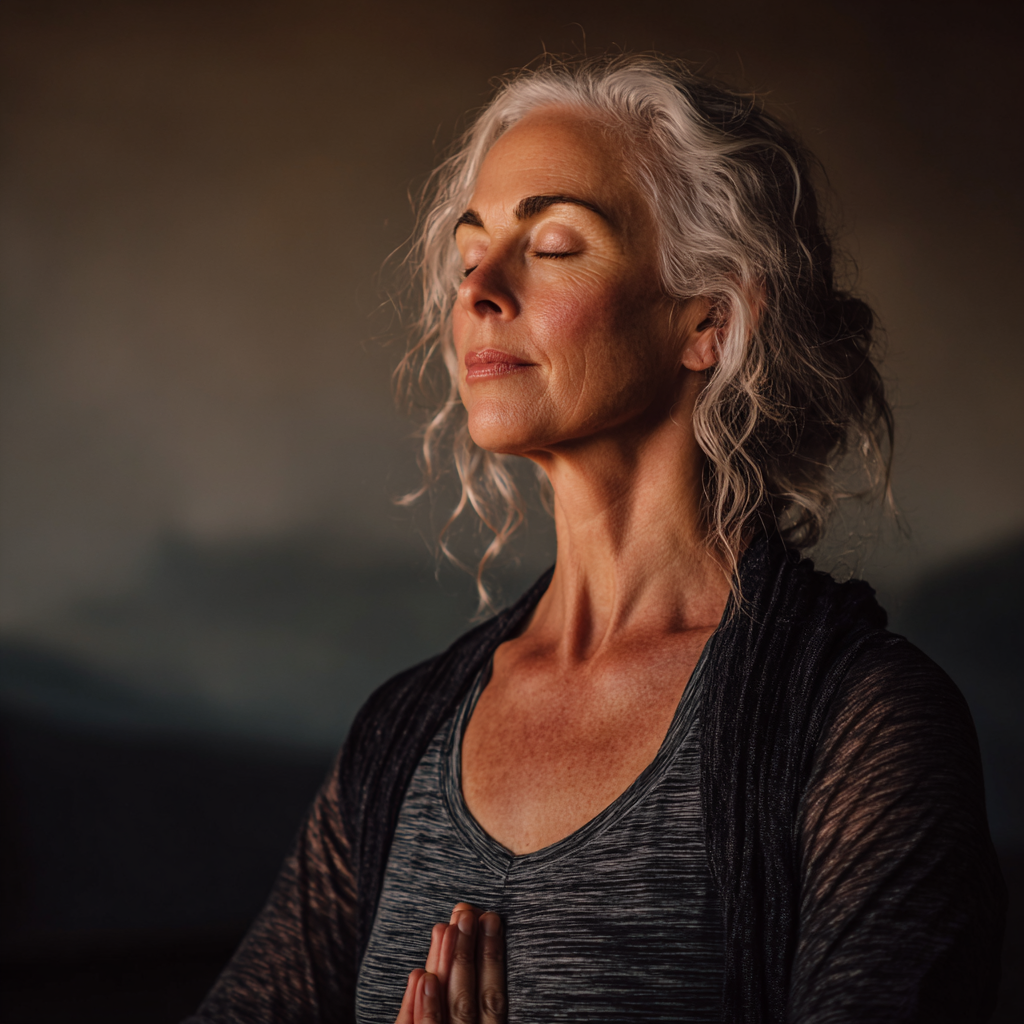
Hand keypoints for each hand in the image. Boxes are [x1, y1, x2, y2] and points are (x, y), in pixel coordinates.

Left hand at [394, 903, 506, 1023]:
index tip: (490, 920)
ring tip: (449, 929)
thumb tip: (453, 941)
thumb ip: (463, 998)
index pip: (493, 998)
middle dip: (470, 952)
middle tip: (468, 915)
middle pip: (472, 996)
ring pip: (456, 1007)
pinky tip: (423, 977)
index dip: (493, 958)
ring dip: (452, 966)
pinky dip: (426, 1006)